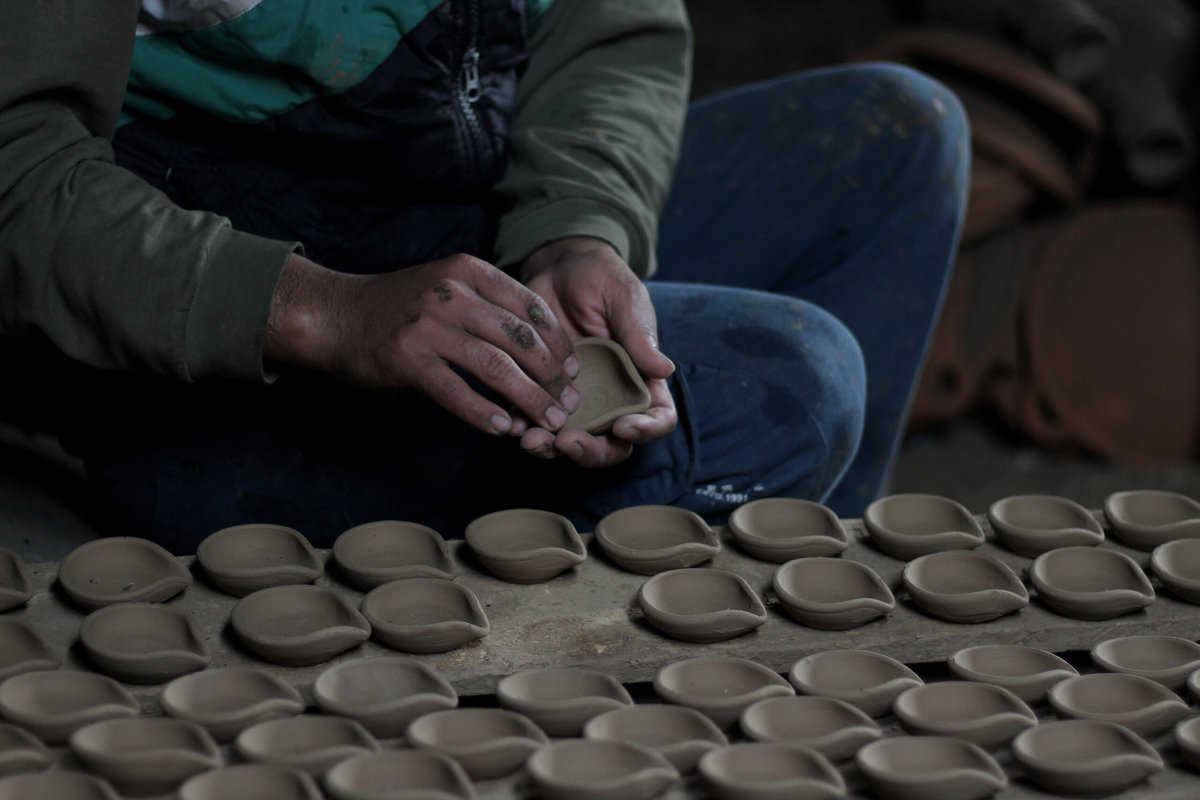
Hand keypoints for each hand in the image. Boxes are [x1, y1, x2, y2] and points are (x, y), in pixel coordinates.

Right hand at [265, 252, 579, 434]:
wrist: (333, 314)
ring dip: (528, 399)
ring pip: (496, 367)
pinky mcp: (407, 359)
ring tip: (546, 422)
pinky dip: (483, 413)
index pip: (531, 307)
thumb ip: (488, 302)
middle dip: (552, 376)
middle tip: (567, 403)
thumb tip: (542, 343)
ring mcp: (428, 326)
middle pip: (521, 339)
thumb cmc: (398, 305)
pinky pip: (456, 391)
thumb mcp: (446, 284)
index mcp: (467, 272)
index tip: (573, 370)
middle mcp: (451, 294)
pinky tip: (502, 428)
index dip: (559, 343)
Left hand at [519, 237, 676, 466]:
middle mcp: (611, 399)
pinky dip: (522, 427)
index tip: (623, 426)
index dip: (646, 430)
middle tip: (566, 442)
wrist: (558, 267)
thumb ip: (639, 334)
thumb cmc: (602, 280)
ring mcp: (575, 401)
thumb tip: (665, 368)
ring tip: (530, 439)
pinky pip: (533, 419)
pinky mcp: (540, 392)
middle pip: (611, 444)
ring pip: (569, 441)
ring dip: (551, 447)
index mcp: (642, 380)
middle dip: (589, 451)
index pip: (657, 418)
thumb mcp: (625, 299)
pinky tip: (511, 423)